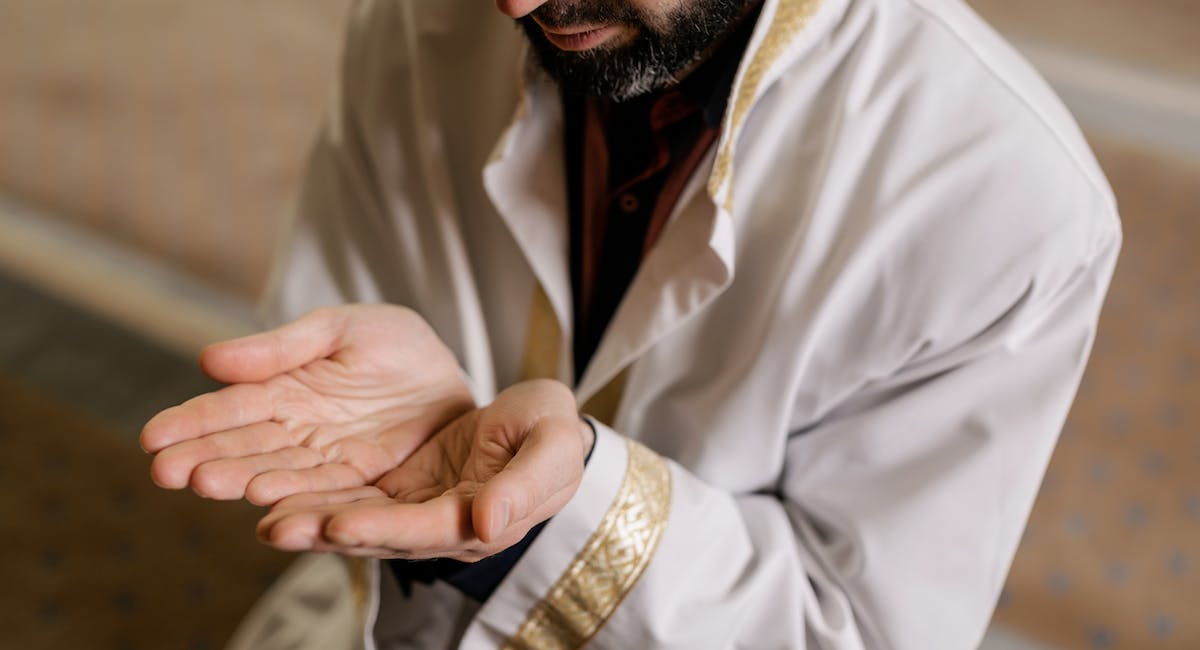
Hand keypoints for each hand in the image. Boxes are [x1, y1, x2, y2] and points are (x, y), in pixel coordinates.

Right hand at [141, 304, 473, 504]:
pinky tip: (266, 505)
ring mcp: (328, 458)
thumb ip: (281, 348)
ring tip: (208, 484)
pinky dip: (297, 498)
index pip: (229, 408)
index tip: (151, 437)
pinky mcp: (365, 480)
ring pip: (278, 472)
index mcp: (283, 389)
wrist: (454, 376)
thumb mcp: (340, 330)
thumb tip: (208, 361)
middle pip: (244, 446)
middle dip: (204, 457)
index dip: (191, 421)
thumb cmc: (395, 347)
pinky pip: (329, 490)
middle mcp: (297, 430)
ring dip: (242, 479)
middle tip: (167, 471)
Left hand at [255, 380, 593, 560]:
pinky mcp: (399, 492)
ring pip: (353, 518)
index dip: (380, 529)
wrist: (541, 421)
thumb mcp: (553, 446)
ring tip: (258, 511)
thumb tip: (485, 523)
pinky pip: (349, 495)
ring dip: (306, 516)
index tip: (337, 524)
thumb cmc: (553, 431)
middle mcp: (441, 528)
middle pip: (375, 534)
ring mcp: (416, 512)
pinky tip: (272, 488)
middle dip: (323, 530)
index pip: (424, 531)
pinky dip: (313, 493)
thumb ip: (526, 484)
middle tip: (272, 526)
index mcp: (482, 522)